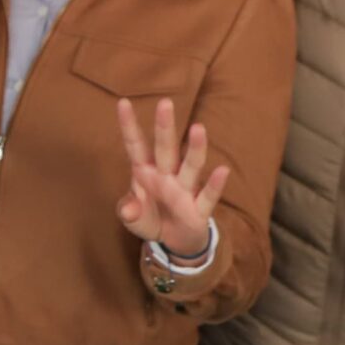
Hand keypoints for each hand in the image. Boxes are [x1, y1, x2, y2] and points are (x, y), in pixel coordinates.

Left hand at [114, 97, 225, 259]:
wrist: (173, 241)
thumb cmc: (150, 219)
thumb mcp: (132, 218)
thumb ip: (128, 211)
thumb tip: (127, 210)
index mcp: (145, 173)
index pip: (136, 146)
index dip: (129, 126)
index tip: (122, 102)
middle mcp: (166, 176)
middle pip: (165, 149)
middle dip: (165, 127)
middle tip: (165, 103)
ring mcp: (184, 191)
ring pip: (191, 166)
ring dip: (195, 149)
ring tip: (198, 128)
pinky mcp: (199, 210)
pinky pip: (208, 196)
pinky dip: (215, 185)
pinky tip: (222, 171)